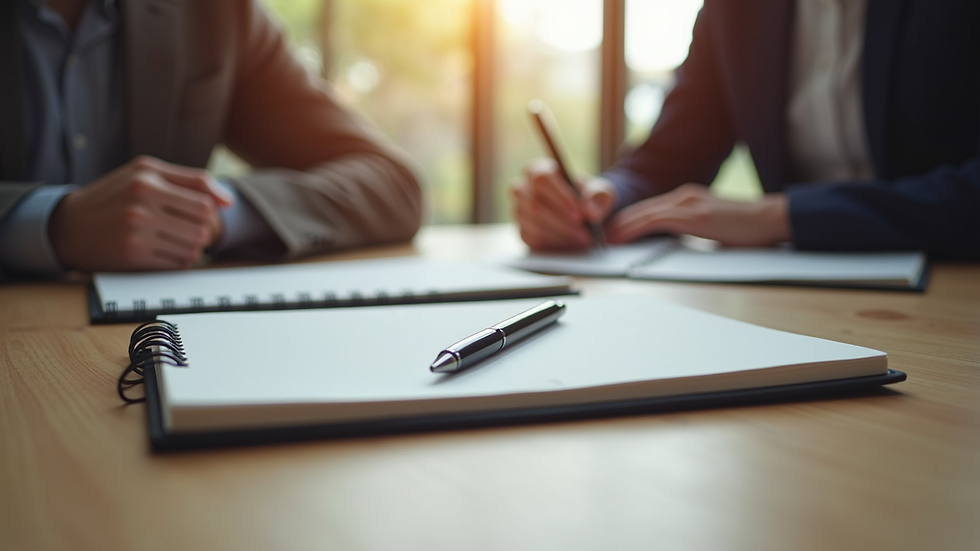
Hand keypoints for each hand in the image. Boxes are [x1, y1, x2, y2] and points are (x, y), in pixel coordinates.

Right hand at [48, 156, 233, 271]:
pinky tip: (162, 253)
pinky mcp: (132, 255)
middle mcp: (142, 204)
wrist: (68, 226)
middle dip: (201, 233)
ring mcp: (137, 231)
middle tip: (185, 231)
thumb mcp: (145, 173)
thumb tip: (229, 201)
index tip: (197, 217)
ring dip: (191, 249)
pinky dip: (177, 261)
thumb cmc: (113, 196)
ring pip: (193, 248)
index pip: (204, 204)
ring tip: (174, 241)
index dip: (209, 214)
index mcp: (147, 179)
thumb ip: (190, 181)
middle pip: (203, 228)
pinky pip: (176, 264)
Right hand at [510, 158, 616, 250]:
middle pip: (535, 205)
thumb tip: (590, 213)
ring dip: (561, 234)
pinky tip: (572, 243)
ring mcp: (519, 211)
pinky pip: (534, 240)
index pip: (541, 179)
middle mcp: (522, 189)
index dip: (560, 197)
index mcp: (538, 170)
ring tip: (583, 239)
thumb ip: (598, 197)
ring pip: (534, 225)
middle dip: (562, 221)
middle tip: (585, 233)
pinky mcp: (523, 231)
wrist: (582, 212)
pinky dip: (555, 244)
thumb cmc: (587, 195)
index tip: (580, 213)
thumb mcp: (599, 190)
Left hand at [605, 183, 790, 245]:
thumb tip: (672, 246)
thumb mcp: (712, 229)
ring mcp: (689, 204)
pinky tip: (620, 238)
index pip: (649, 209)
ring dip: (619, 227)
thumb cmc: (747, 230)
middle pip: (641, 208)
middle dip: (616, 222)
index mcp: (689, 199)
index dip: (627, 220)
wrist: (772, 220)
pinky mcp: (694, 216)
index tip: (609, 232)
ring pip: (643, 213)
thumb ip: (691, 232)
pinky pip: (655, 221)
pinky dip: (633, 229)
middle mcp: (685, 196)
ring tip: (601, 239)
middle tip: (596, 236)